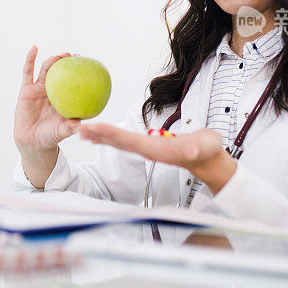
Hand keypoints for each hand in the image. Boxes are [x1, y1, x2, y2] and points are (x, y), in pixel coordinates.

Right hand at [14, 45, 80, 152]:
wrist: (31, 142)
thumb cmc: (50, 137)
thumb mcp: (62, 132)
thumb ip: (70, 127)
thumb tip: (80, 124)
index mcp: (64, 98)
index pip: (73, 81)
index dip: (79, 71)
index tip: (87, 63)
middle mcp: (52, 91)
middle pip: (61, 72)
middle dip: (68, 62)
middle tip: (75, 56)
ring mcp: (39, 89)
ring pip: (46, 70)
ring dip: (53, 60)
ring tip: (60, 55)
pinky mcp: (26, 90)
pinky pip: (28, 72)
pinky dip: (30, 59)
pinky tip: (34, 48)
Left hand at [78, 123, 236, 194]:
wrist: (207, 160)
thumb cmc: (206, 150)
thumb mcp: (206, 147)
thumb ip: (197, 149)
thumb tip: (189, 151)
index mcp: (157, 150)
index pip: (130, 141)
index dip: (112, 134)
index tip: (96, 127)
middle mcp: (147, 151)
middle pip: (118, 142)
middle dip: (99, 135)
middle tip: (79, 127)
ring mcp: (145, 150)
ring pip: (118, 142)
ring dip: (99, 136)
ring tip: (82, 130)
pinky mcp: (146, 147)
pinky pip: (122, 141)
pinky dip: (108, 136)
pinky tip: (96, 133)